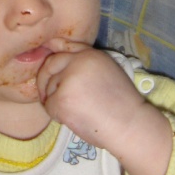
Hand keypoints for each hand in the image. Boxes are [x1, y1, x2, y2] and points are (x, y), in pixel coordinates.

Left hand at [37, 39, 172, 174]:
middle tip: (49, 95)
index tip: (49, 72)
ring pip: (48, 88)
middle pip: (50, 65)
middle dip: (45, 81)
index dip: (52, 61)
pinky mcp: (62, 99)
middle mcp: (78, 61)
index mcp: (90, 54)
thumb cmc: (120, 103)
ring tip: (75, 110)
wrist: (130, 125)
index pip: (61, 49)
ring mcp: (69, 79)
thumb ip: (84, 63)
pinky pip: (49, 106)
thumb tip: (56, 54)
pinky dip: (57, 115)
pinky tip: (73, 119)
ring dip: (55, 101)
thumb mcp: (106, 70)